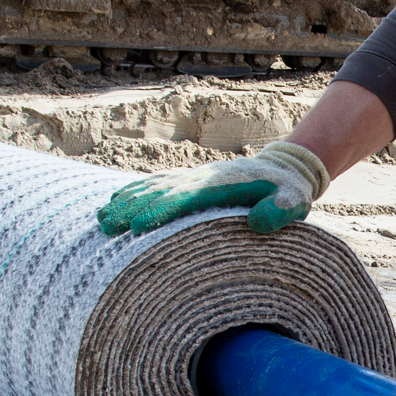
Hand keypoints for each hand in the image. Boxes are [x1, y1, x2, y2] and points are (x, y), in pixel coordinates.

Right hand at [96, 140, 330, 235]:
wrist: (286, 168)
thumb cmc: (289, 191)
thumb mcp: (294, 201)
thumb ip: (281, 211)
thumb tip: (258, 223)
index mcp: (221, 185)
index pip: (185, 199)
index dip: (160, 212)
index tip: (136, 227)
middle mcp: (201, 178)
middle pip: (160, 193)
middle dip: (132, 209)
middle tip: (106, 226)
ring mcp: (193, 178)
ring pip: (153, 187)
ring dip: (127, 201)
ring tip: (102, 219)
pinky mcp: (191, 181)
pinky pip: (158, 184)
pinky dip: (135, 191)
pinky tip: (116, 199)